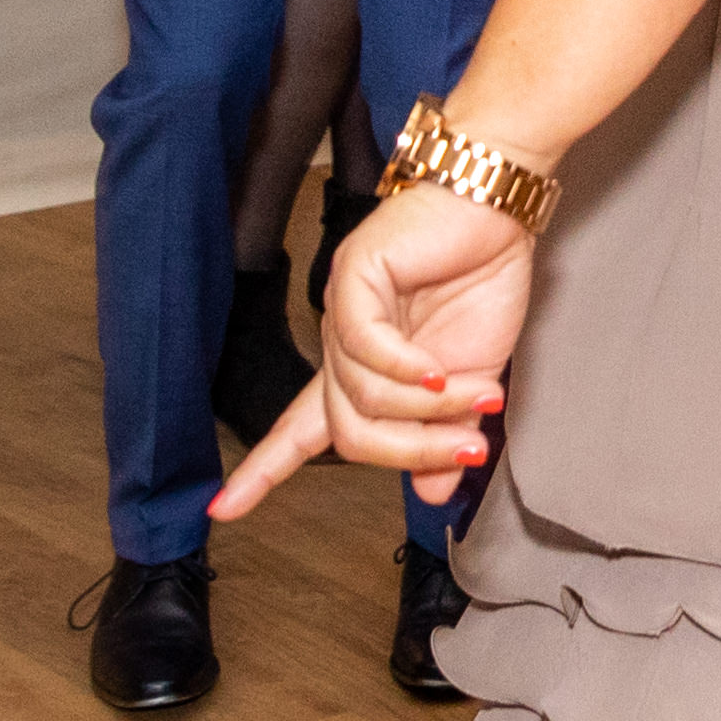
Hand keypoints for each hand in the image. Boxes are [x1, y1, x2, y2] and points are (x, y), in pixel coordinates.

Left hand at [213, 178, 526, 521]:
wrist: (496, 210)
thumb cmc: (482, 280)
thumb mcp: (474, 382)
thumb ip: (449, 437)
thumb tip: (434, 492)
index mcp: (362, 369)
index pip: (302, 430)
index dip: (263, 471)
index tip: (224, 509)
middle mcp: (341, 343)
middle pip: (346, 431)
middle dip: (408, 451)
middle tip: (466, 449)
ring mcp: (342, 309)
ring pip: (361, 395)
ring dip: (427, 410)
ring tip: (474, 400)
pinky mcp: (355, 276)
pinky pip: (365, 345)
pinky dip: (406, 369)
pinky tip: (438, 371)